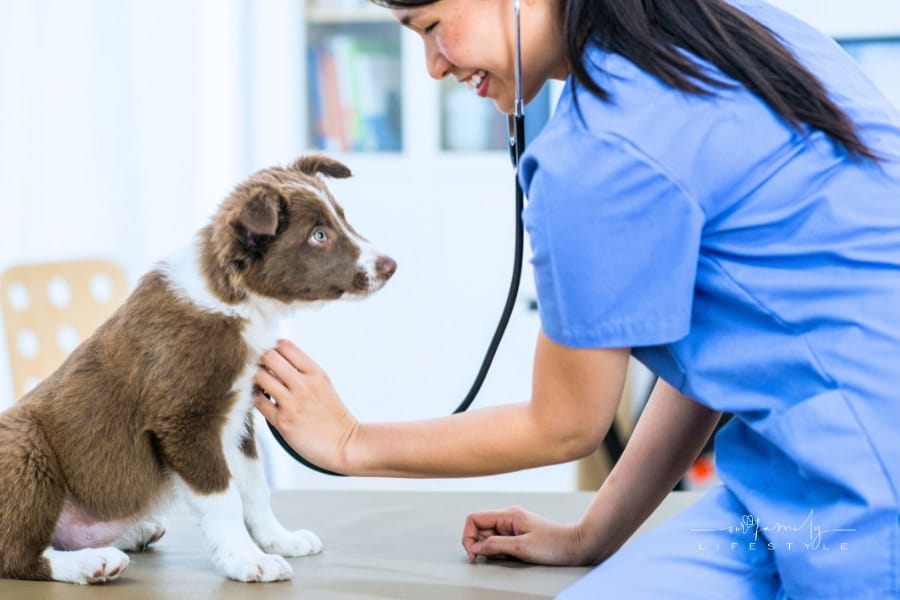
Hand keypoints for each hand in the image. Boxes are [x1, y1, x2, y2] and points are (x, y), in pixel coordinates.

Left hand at [253, 339, 358, 473]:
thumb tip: (277, 363)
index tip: (270, 358)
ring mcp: (292, 403)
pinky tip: (262, 401)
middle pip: (268, 356)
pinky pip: (258, 402)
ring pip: (259, 377)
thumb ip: (303, 372)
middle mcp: (303, 384)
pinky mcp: (282, 422)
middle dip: (260, 361)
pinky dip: (255, 398)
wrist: (345, 444)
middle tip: (260, 370)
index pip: (285, 346)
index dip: (272, 348)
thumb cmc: (334, 417)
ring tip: (260, 387)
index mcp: (315, 373)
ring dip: (255, 380)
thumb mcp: (324, 385)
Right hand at [462, 506, 589, 565]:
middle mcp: (508, 517)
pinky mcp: (518, 534)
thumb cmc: (553, 545)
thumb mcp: (521, 547)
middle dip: (482, 545)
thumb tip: (474, 548)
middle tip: (497, 557)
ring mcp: (513, 526)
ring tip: (510, 556)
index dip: (469, 536)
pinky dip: (501, 552)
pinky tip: (513, 557)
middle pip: (480, 529)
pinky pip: (500, 542)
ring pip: (489, 537)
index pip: (474, 519)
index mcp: (507, 515)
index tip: (474, 554)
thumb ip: (495, 545)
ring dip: (492, 550)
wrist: (576, 546)